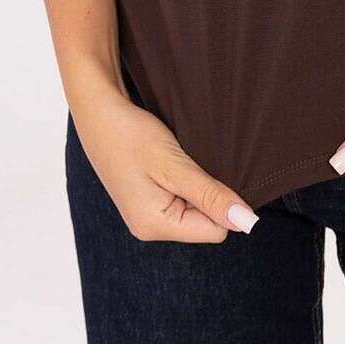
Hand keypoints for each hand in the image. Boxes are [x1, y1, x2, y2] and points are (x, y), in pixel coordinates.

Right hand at [69, 79, 259, 241]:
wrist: (99, 112)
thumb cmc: (132, 135)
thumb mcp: (175, 164)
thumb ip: (209, 195)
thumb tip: (245, 221)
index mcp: (155, 226)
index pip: (215, 230)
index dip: (224, 202)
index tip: (215, 171)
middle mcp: (149, 228)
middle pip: (205, 222)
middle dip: (209, 193)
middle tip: (194, 161)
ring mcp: (146, 215)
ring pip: (194, 209)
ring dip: (198, 184)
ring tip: (183, 158)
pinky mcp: (146, 200)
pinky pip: (181, 199)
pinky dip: (186, 180)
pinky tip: (175, 160)